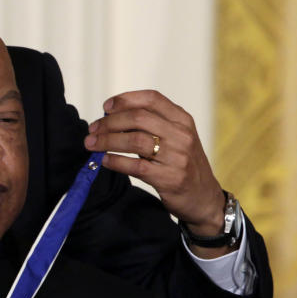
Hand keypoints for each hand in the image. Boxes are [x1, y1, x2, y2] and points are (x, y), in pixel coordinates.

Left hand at [84, 90, 226, 250]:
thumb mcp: (176, 138)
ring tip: (92, 144)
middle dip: (110, 122)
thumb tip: (111, 117)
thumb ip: (152, 125)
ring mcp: (177, 157)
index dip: (125, 100)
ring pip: (134, 141)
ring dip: (107, 141)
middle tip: (93, 129)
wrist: (203, 198)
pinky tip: (105, 160)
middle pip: (138, 118)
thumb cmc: (183, 164)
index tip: (106, 107)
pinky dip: (116, 161)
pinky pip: (135, 166)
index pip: (151, 99)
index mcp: (182, 120)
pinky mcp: (169, 178)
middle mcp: (181, 135)